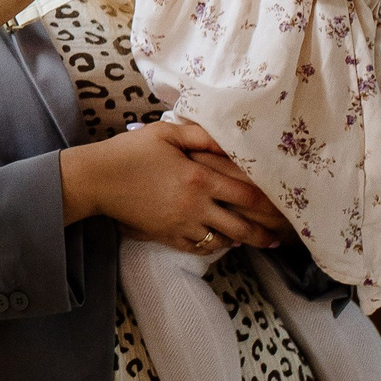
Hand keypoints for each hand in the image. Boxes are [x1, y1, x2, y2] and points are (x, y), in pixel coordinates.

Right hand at [61, 119, 282, 252]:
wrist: (97, 179)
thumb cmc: (130, 151)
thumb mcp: (165, 132)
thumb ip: (200, 134)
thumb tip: (228, 139)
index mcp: (199, 177)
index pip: (245, 194)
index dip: (268, 203)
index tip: (283, 209)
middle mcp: (195, 205)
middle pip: (240, 225)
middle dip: (262, 234)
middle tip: (277, 239)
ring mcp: (181, 224)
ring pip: (221, 240)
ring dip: (240, 241)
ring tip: (254, 243)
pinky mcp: (166, 236)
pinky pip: (198, 247)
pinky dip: (213, 246)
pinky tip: (221, 243)